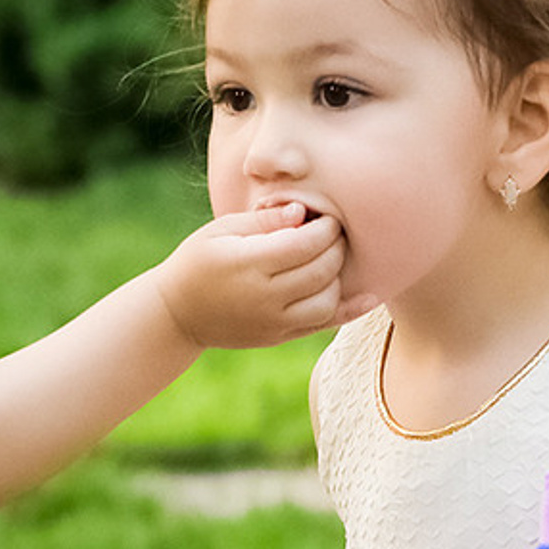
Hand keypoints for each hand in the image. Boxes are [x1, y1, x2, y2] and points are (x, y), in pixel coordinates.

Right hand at [157, 203, 348, 349]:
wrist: (178, 314)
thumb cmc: (198, 261)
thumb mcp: (221, 231)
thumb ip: (263, 222)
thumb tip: (303, 211)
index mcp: (248, 264)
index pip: (304, 244)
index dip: (324, 228)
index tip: (326, 217)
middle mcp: (265, 297)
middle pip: (321, 270)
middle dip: (337, 247)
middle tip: (336, 233)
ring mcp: (274, 322)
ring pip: (328, 300)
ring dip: (339, 276)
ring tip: (332, 258)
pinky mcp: (280, 337)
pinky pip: (324, 325)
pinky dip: (350, 311)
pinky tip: (370, 297)